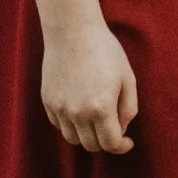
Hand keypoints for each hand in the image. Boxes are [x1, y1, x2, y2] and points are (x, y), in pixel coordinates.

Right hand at [39, 19, 137, 153]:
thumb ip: (128, 107)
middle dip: (105, 142)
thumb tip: (121, 130)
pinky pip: (60, 125)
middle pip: (91, 145)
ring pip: (73, 139)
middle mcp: (77, 113)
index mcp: (101, 108)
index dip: (122, 147)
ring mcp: (60, 109)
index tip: (128, 142)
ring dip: (87, 135)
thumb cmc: (105, 51)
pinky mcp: (48, 102)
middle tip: (114, 128)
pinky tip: (81, 109)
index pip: (110, 143)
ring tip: (97, 119)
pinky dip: (72, 124)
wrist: (72, 31)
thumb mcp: (127, 77)